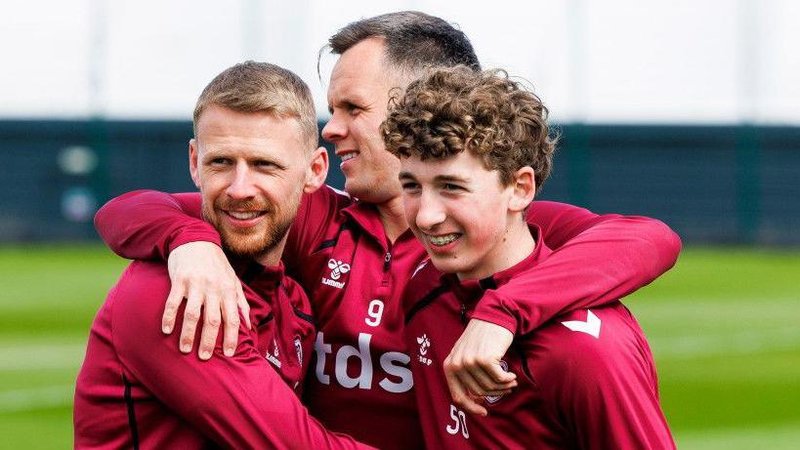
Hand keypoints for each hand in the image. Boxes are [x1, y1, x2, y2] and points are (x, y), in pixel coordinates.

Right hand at [163, 241, 249, 359]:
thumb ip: (241, 302)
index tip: (229, 354)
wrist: (196, 239)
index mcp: (228, 290)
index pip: (233, 318)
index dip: (232, 337)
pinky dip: (169, 317)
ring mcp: (196, 284)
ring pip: (193, 314)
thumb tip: (249, 324)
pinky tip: (166, 330)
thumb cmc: (217, 265)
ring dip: (188, 334)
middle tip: (204, 358)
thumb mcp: (233, 280)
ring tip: (185, 350)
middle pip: (213, 320)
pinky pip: (173, 302)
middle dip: (209, 341)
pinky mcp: (179, 280)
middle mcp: (214, 288)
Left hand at [443, 319, 516, 415]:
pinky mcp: (485, 358)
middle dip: (494, 393)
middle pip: (478, 392)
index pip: (457, 396)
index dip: (471, 408)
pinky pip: (499, 378)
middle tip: (506, 389)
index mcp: (449, 365)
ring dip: (503, 387)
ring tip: (511, 382)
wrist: (493, 316)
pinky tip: (512, 375)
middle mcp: (457, 364)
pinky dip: (508, 379)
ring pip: (490, 386)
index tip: (484, 412)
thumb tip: (475, 399)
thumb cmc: (481, 337)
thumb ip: (465, 374)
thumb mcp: (465, 354)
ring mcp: (470, 361)